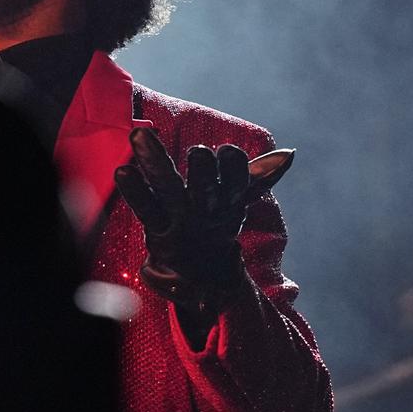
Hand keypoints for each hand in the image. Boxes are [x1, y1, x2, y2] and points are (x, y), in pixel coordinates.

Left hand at [114, 128, 293, 309]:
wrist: (205, 277)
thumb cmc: (219, 225)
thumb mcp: (238, 201)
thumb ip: (259, 177)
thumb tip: (289, 153)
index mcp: (228, 203)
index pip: (236, 179)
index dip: (232, 166)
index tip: (226, 152)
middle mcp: (204, 212)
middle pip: (205, 186)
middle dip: (201, 170)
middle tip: (196, 152)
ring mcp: (179, 221)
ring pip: (168, 189)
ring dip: (155, 161)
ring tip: (139, 133)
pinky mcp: (156, 229)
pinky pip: (144, 207)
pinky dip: (134, 190)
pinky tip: (123, 171)